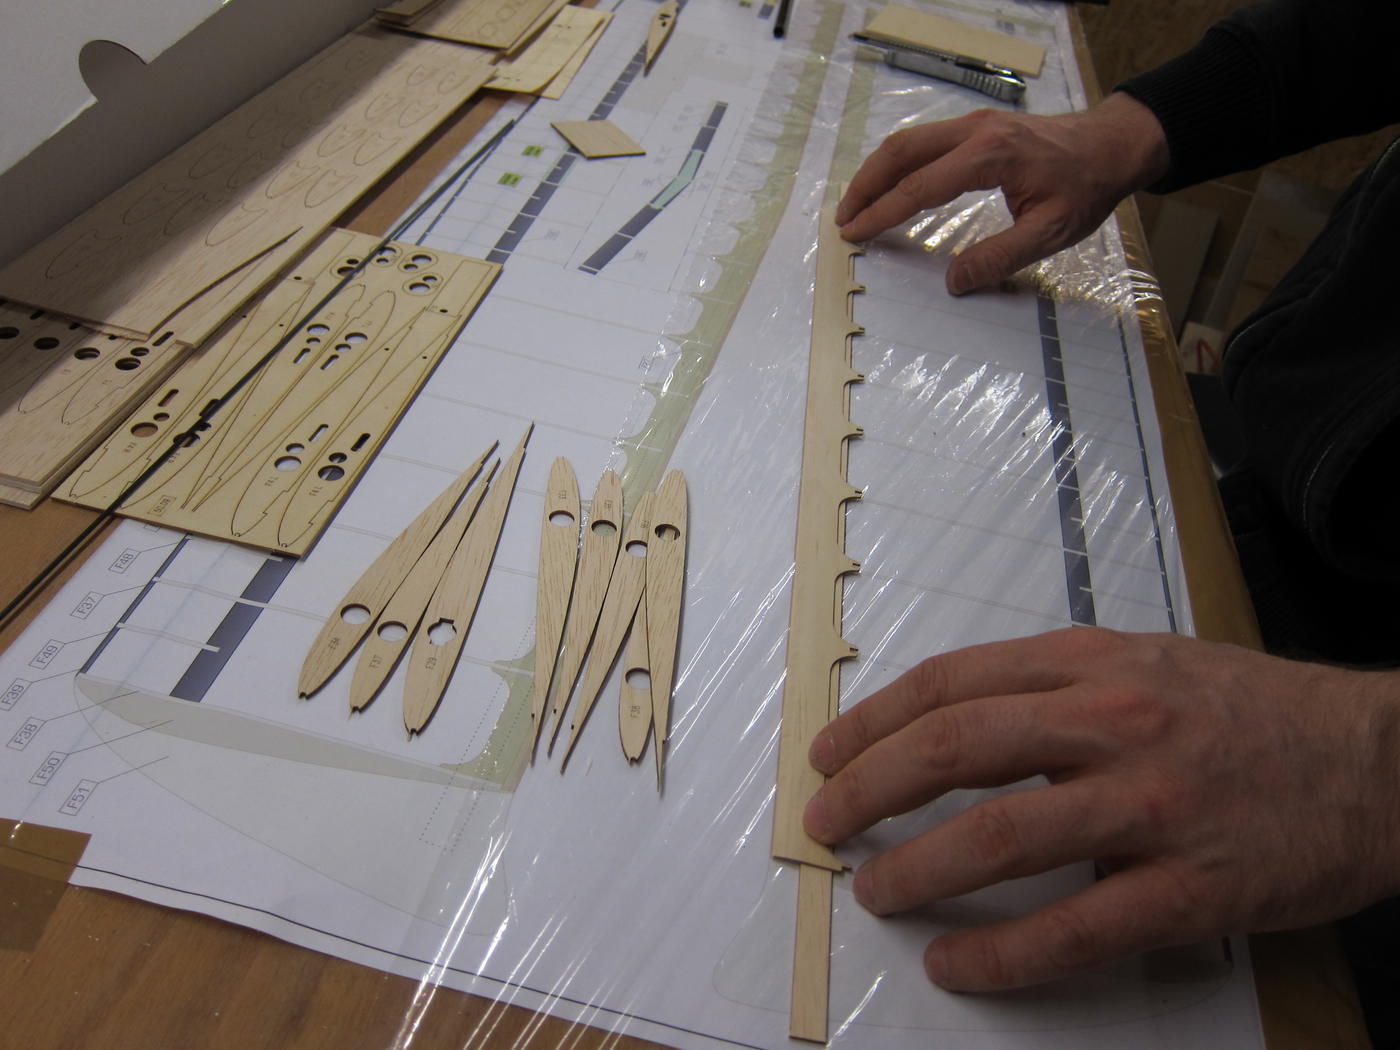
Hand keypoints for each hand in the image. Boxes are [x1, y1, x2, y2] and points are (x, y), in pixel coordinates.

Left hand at [802, 627, 1399, 990]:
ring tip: (876, 891)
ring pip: (999, 838)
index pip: (951, 684)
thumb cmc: (1257, 711)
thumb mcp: (1148, 661)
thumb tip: (958, 716)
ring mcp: (1149, 807)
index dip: (873, 721)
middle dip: (870, 789)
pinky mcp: (1189, 888)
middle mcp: (1112, 724)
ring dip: (917, 870)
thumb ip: (1057, 682)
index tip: (829, 753)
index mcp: (1093, 664)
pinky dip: (1001, 953)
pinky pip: (1074, 930)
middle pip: (954, 750)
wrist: (1380, 761)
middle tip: (827, 824)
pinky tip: (957, 962)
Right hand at [835, 93, 1168, 294]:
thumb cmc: (1086, 188)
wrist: (1112, 145)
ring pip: (908, 140)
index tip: (855, 232)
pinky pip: (924, 140)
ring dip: (877, 171)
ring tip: (856, 204)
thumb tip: (955, 282)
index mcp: (990, 156)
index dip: (883, 212)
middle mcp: (975, 132)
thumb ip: (1000, 258)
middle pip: (902, 151)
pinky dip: (897, 162)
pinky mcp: (977, 127)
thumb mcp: (1050, 233)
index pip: (921, 186)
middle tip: (843, 219)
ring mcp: (974, 124)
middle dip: (866, 185)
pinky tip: (889, 184)